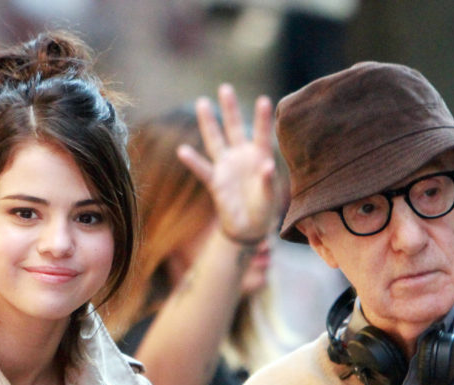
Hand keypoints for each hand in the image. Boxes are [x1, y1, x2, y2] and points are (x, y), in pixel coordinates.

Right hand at [177, 83, 276, 245]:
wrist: (249, 227)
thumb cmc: (264, 210)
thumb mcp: (270, 198)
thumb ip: (269, 182)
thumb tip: (269, 166)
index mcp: (260, 157)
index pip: (261, 134)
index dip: (262, 119)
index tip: (264, 100)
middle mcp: (242, 157)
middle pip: (234, 128)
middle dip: (230, 109)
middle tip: (225, 88)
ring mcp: (226, 167)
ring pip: (215, 141)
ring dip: (209, 123)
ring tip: (202, 102)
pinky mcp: (215, 182)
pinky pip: (202, 169)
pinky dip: (193, 161)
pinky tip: (183, 151)